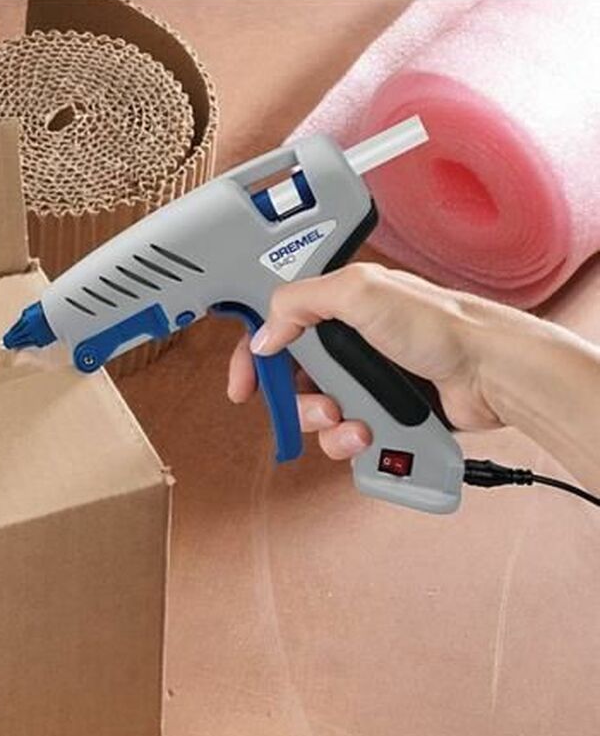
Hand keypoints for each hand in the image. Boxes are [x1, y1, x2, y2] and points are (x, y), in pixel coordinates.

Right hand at [226, 263, 506, 460]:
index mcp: (339, 307)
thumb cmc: (442, 325)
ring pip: (319, 417)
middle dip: (297, 402)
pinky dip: (353, 443)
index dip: (255, 358)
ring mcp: (367, 382)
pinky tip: (372, 435)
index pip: (277, 330)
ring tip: (356, 424)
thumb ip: (299, 302)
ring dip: (328, 427)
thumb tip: (265, 336)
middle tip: (320, 406)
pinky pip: (347, 440)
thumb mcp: (360, 292)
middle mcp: (350, 345)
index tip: (244, 386)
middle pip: (293, 383)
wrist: (491, 373)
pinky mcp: (384, 415)